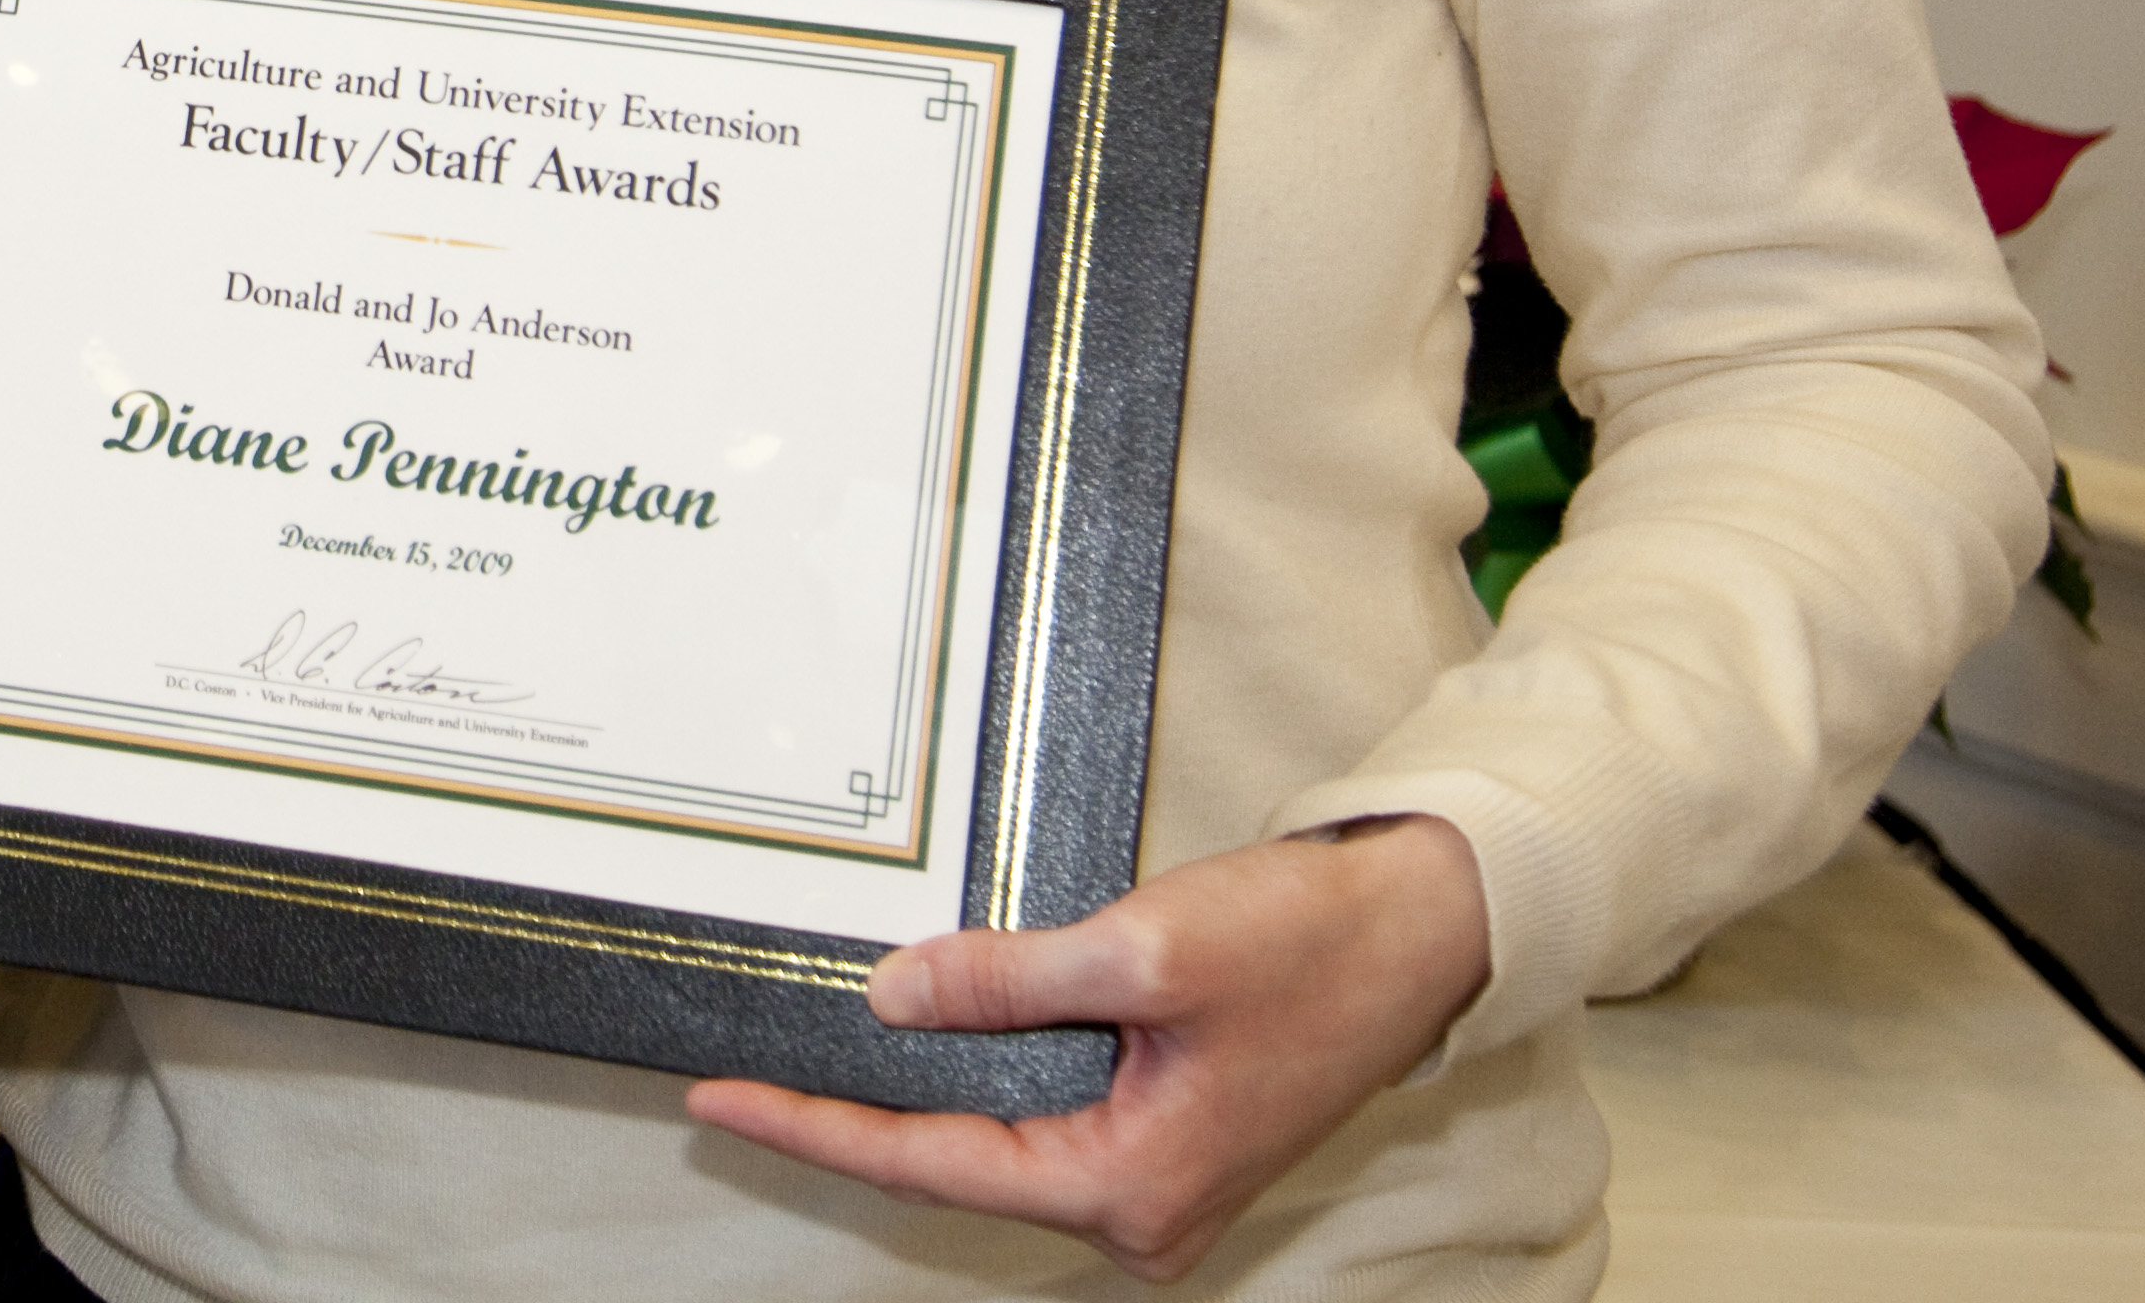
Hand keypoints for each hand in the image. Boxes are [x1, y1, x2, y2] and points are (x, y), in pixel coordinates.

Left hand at [681, 814, 1490, 1283]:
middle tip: (735, 1091)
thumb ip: (1008, 982)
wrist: (1422, 932)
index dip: (818, 1131)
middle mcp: (1140, 1211)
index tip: (722, 1104)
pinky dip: (973, 1089)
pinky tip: (912, 1051)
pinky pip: (1039, 1123)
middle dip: (848, 1130)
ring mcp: (1155, 1185)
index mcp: (1129, 1187)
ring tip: (797, 1073)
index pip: (932, 1165)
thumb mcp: (1143, 949)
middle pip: (955, 1169)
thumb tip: (894, 998)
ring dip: (908, 1109)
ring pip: (994, 1149)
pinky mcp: (1165, 1141)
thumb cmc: (1309, 945)